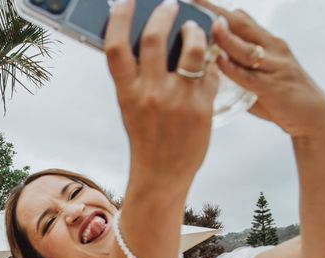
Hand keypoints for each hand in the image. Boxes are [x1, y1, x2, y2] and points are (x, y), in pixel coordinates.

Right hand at [105, 0, 218, 185]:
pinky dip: (208, 61)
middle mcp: (150, 93)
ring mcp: (178, 99)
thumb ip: (136, 76)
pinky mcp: (202, 107)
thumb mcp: (131, 105)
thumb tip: (146, 40)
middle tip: (171, 5)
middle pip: (155, 38)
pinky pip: (208, 71)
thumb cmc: (146, 138)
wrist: (162, 173)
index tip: (127, 1)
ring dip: (195, 32)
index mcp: (126, 92)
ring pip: (191, 49)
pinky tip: (205, 62)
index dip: (120, 18)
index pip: (116, 46)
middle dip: (165, 13)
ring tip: (194, 29)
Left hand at [195, 0, 324, 137]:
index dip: (219, 10)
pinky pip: (249, 75)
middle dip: (218, 14)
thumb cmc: (281, 97)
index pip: (242, 19)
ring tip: (209, 27)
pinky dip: (233, 68)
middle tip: (196, 3)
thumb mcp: (259, 75)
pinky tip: (219, 61)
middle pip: (243, 25)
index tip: (197, 2)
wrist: (313, 115)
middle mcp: (273, 49)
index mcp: (268, 43)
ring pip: (246, 48)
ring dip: (226, 37)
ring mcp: (275, 66)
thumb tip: (208, 68)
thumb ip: (237, 70)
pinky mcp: (274, 87)